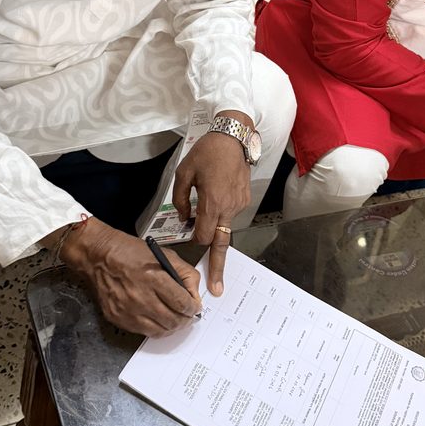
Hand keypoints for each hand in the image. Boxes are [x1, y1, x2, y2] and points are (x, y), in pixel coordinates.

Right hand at [59, 216, 200, 335]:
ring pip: (160, 331)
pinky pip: (143, 332)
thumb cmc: (130, 253)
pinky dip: (155, 328)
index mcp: (154, 278)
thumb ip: (185, 273)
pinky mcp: (118, 318)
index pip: (182, 303)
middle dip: (185, 320)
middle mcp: (141, 297)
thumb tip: (194, 294)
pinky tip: (158, 320)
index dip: (193, 308)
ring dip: (172, 327)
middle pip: (173, 320)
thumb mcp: (164, 254)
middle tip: (188, 315)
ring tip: (175, 319)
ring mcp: (128, 311)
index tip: (194, 307)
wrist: (99, 256)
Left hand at [172, 110, 252, 297]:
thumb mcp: (184, 173)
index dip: (194, 239)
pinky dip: (222, 214)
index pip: (203, 236)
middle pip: (221, 244)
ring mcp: (239, 204)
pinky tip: (216, 195)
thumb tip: (182, 217)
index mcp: (213, 203)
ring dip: (215, 230)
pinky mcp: (244, 199)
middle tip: (217, 289)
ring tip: (209, 206)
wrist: (233, 137)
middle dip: (218, 268)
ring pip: (225, 227)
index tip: (188, 236)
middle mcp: (229, 208)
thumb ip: (180, 199)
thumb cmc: (207, 153)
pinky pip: (231, 214)